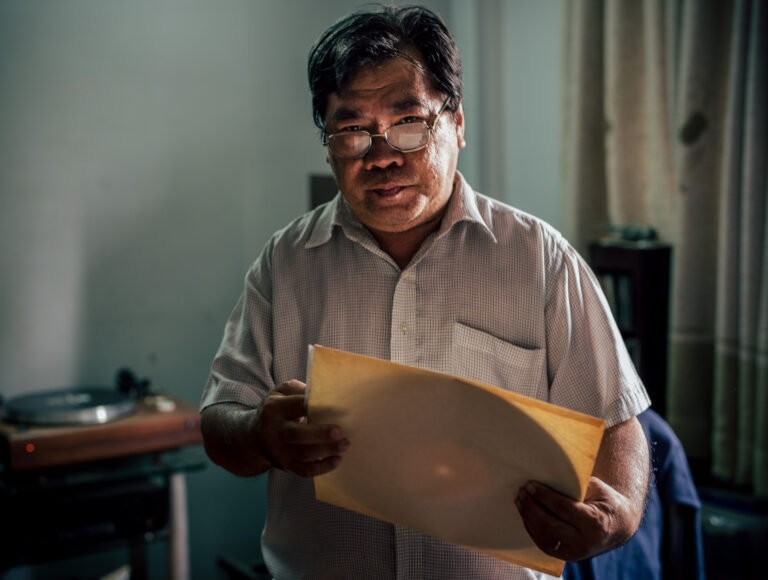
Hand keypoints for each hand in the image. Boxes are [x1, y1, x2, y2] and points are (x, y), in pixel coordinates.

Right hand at [255, 380, 349, 476]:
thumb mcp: (282, 393)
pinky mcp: (285, 465)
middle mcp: (275, 430)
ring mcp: (279, 450)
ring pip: (302, 454)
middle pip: (296, 434)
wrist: (254, 437)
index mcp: (275, 408)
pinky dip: (322, 468)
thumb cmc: (277, 410)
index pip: (297, 405)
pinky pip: (304, 470)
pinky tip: (337, 460)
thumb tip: (324, 395)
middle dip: (320, 434)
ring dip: (326, 451)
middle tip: (340, 432)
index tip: (337, 408)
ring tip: (344, 445)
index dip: (316, 406)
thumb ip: (300, 390)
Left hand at [515, 476, 636, 560]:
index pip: (563, 508)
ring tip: (519, 501)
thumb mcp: (597, 488)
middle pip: (549, 525)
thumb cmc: (605, 501)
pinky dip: (532, 529)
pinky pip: (544, 544)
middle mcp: (584, 542)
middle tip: (521, 492)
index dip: (544, 496)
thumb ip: (575, 483)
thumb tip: (547, 471)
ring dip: (528, 518)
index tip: (531, 485)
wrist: (618, 527)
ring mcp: (575, 553)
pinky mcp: (566, 557)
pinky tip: (526, 514)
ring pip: (544, 537)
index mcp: (594, 523)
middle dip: (531, 507)